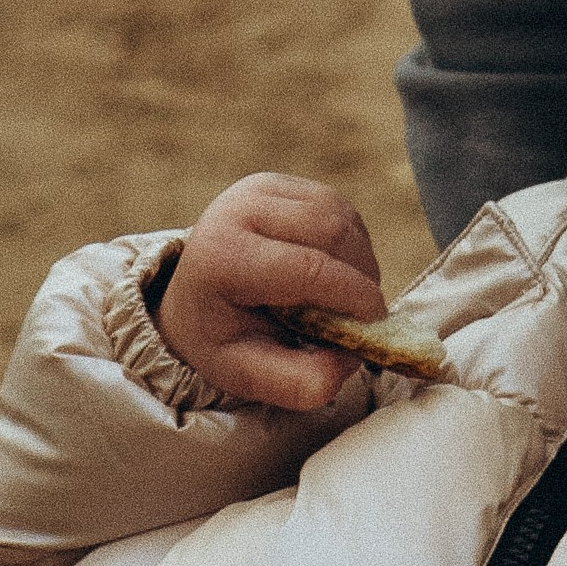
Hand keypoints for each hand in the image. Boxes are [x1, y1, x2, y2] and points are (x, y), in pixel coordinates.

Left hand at [155, 173, 384, 412]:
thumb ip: (298, 383)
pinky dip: (351, 241)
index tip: (374, 323)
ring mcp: (258, 188)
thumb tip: (350, 359)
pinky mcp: (278, 182)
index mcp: (222, 257)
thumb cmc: (223, 337)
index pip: (308, 268)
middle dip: (360, 277)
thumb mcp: (247, 375)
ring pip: (341, 214)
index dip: (354, 296)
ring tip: (345, 293)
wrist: (192, 296)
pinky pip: (338, 206)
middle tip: (359, 314)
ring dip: (360, 258)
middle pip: (332, 232)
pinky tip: (335, 268)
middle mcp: (237, 210)